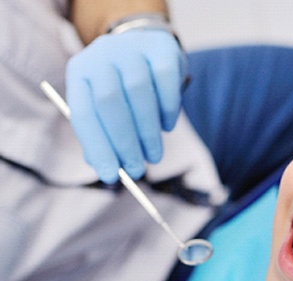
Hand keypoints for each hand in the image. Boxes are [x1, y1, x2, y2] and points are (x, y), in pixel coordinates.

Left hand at [66, 29, 185, 182]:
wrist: (146, 47)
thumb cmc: (122, 89)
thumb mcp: (105, 109)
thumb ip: (103, 137)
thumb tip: (108, 170)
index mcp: (80, 72)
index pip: (83, 113)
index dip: (97, 147)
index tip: (111, 177)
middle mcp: (101, 54)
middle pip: (109, 101)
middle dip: (124, 143)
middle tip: (136, 170)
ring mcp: (132, 48)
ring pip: (138, 93)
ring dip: (148, 133)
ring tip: (154, 156)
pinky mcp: (162, 49)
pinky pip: (166, 83)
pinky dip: (168, 111)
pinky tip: (167, 127)